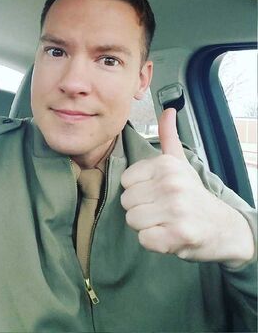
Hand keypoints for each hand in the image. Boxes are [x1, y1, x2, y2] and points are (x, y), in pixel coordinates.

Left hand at [121, 108, 253, 267]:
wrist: (224, 227)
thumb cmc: (194, 194)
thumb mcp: (181, 162)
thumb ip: (168, 137)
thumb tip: (168, 109)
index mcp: (166, 165)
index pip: (126, 182)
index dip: (138, 191)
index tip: (157, 193)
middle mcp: (170, 184)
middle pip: (127, 202)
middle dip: (141, 209)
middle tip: (162, 210)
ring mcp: (175, 210)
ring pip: (132, 220)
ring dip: (146, 226)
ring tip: (165, 221)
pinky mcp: (177, 235)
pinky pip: (144, 239)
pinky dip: (154, 242)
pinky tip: (169, 235)